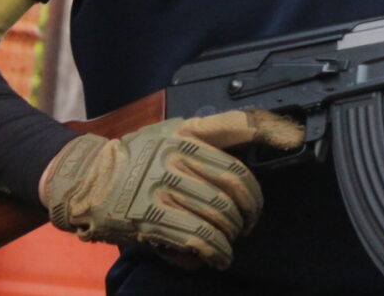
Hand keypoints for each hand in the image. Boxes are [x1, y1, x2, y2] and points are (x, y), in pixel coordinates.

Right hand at [39, 109, 302, 269]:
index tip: (297, 137)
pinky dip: (216, 251)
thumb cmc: (135, 157)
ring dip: (232, 234)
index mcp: (184, 132)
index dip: (270, 131)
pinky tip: (218, 256)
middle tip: (249, 220)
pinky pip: (199, 238)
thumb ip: (210, 134)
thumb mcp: (170, 132)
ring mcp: (163, 186)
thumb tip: (263, 132)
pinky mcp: (152, 217)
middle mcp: (176, 155)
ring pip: (220, 214)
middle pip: (235, 183)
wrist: (86, 179)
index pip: (236, 127)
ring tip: (231, 240)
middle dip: (251, 208)